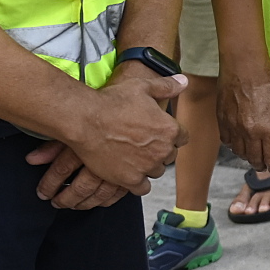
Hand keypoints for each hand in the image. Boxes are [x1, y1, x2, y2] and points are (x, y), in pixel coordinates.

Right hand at [28, 66, 182, 203]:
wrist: (85, 120)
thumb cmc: (112, 102)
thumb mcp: (142, 87)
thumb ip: (166, 86)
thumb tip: (184, 81)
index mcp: (169, 129)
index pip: (182, 137)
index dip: (170, 134)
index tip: (158, 132)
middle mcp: (162, 150)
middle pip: (169, 156)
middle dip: (159, 150)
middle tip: (142, 143)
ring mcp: (146, 167)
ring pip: (156, 171)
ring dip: (148, 165)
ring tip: (133, 156)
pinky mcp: (130, 179)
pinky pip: (143, 188)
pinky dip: (138, 182)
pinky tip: (129, 173)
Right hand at [219, 69, 269, 176]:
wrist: (244, 66)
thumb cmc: (265, 81)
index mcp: (268, 129)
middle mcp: (250, 132)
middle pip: (255, 159)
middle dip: (261, 164)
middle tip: (265, 164)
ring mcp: (234, 127)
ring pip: (240, 152)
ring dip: (247, 156)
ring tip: (251, 155)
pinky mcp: (222, 120)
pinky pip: (227, 141)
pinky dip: (232, 145)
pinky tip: (237, 143)